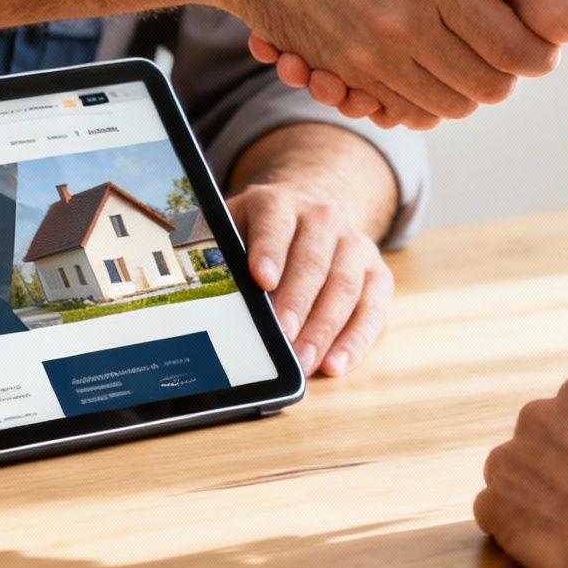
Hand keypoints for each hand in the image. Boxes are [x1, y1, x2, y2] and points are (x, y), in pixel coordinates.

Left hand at [228, 181, 392, 376]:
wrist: (315, 213)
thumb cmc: (264, 233)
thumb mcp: (237, 225)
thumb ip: (219, 250)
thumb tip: (189, 284)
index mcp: (280, 203)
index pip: (275, 223)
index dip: (269, 250)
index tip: (261, 279)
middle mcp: (323, 219)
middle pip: (313, 261)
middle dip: (297, 302)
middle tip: (281, 337)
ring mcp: (355, 246)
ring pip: (345, 286)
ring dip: (324, 328)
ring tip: (303, 362)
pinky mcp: (377, 274)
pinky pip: (372, 308)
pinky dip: (355, 339)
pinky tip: (335, 364)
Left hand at [475, 373, 567, 567]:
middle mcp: (540, 413)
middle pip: (538, 437)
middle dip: (553, 465)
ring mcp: (509, 458)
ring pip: (510, 473)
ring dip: (528, 495)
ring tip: (563, 526)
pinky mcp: (493, 504)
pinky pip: (493, 512)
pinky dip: (510, 527)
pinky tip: (542, 543)